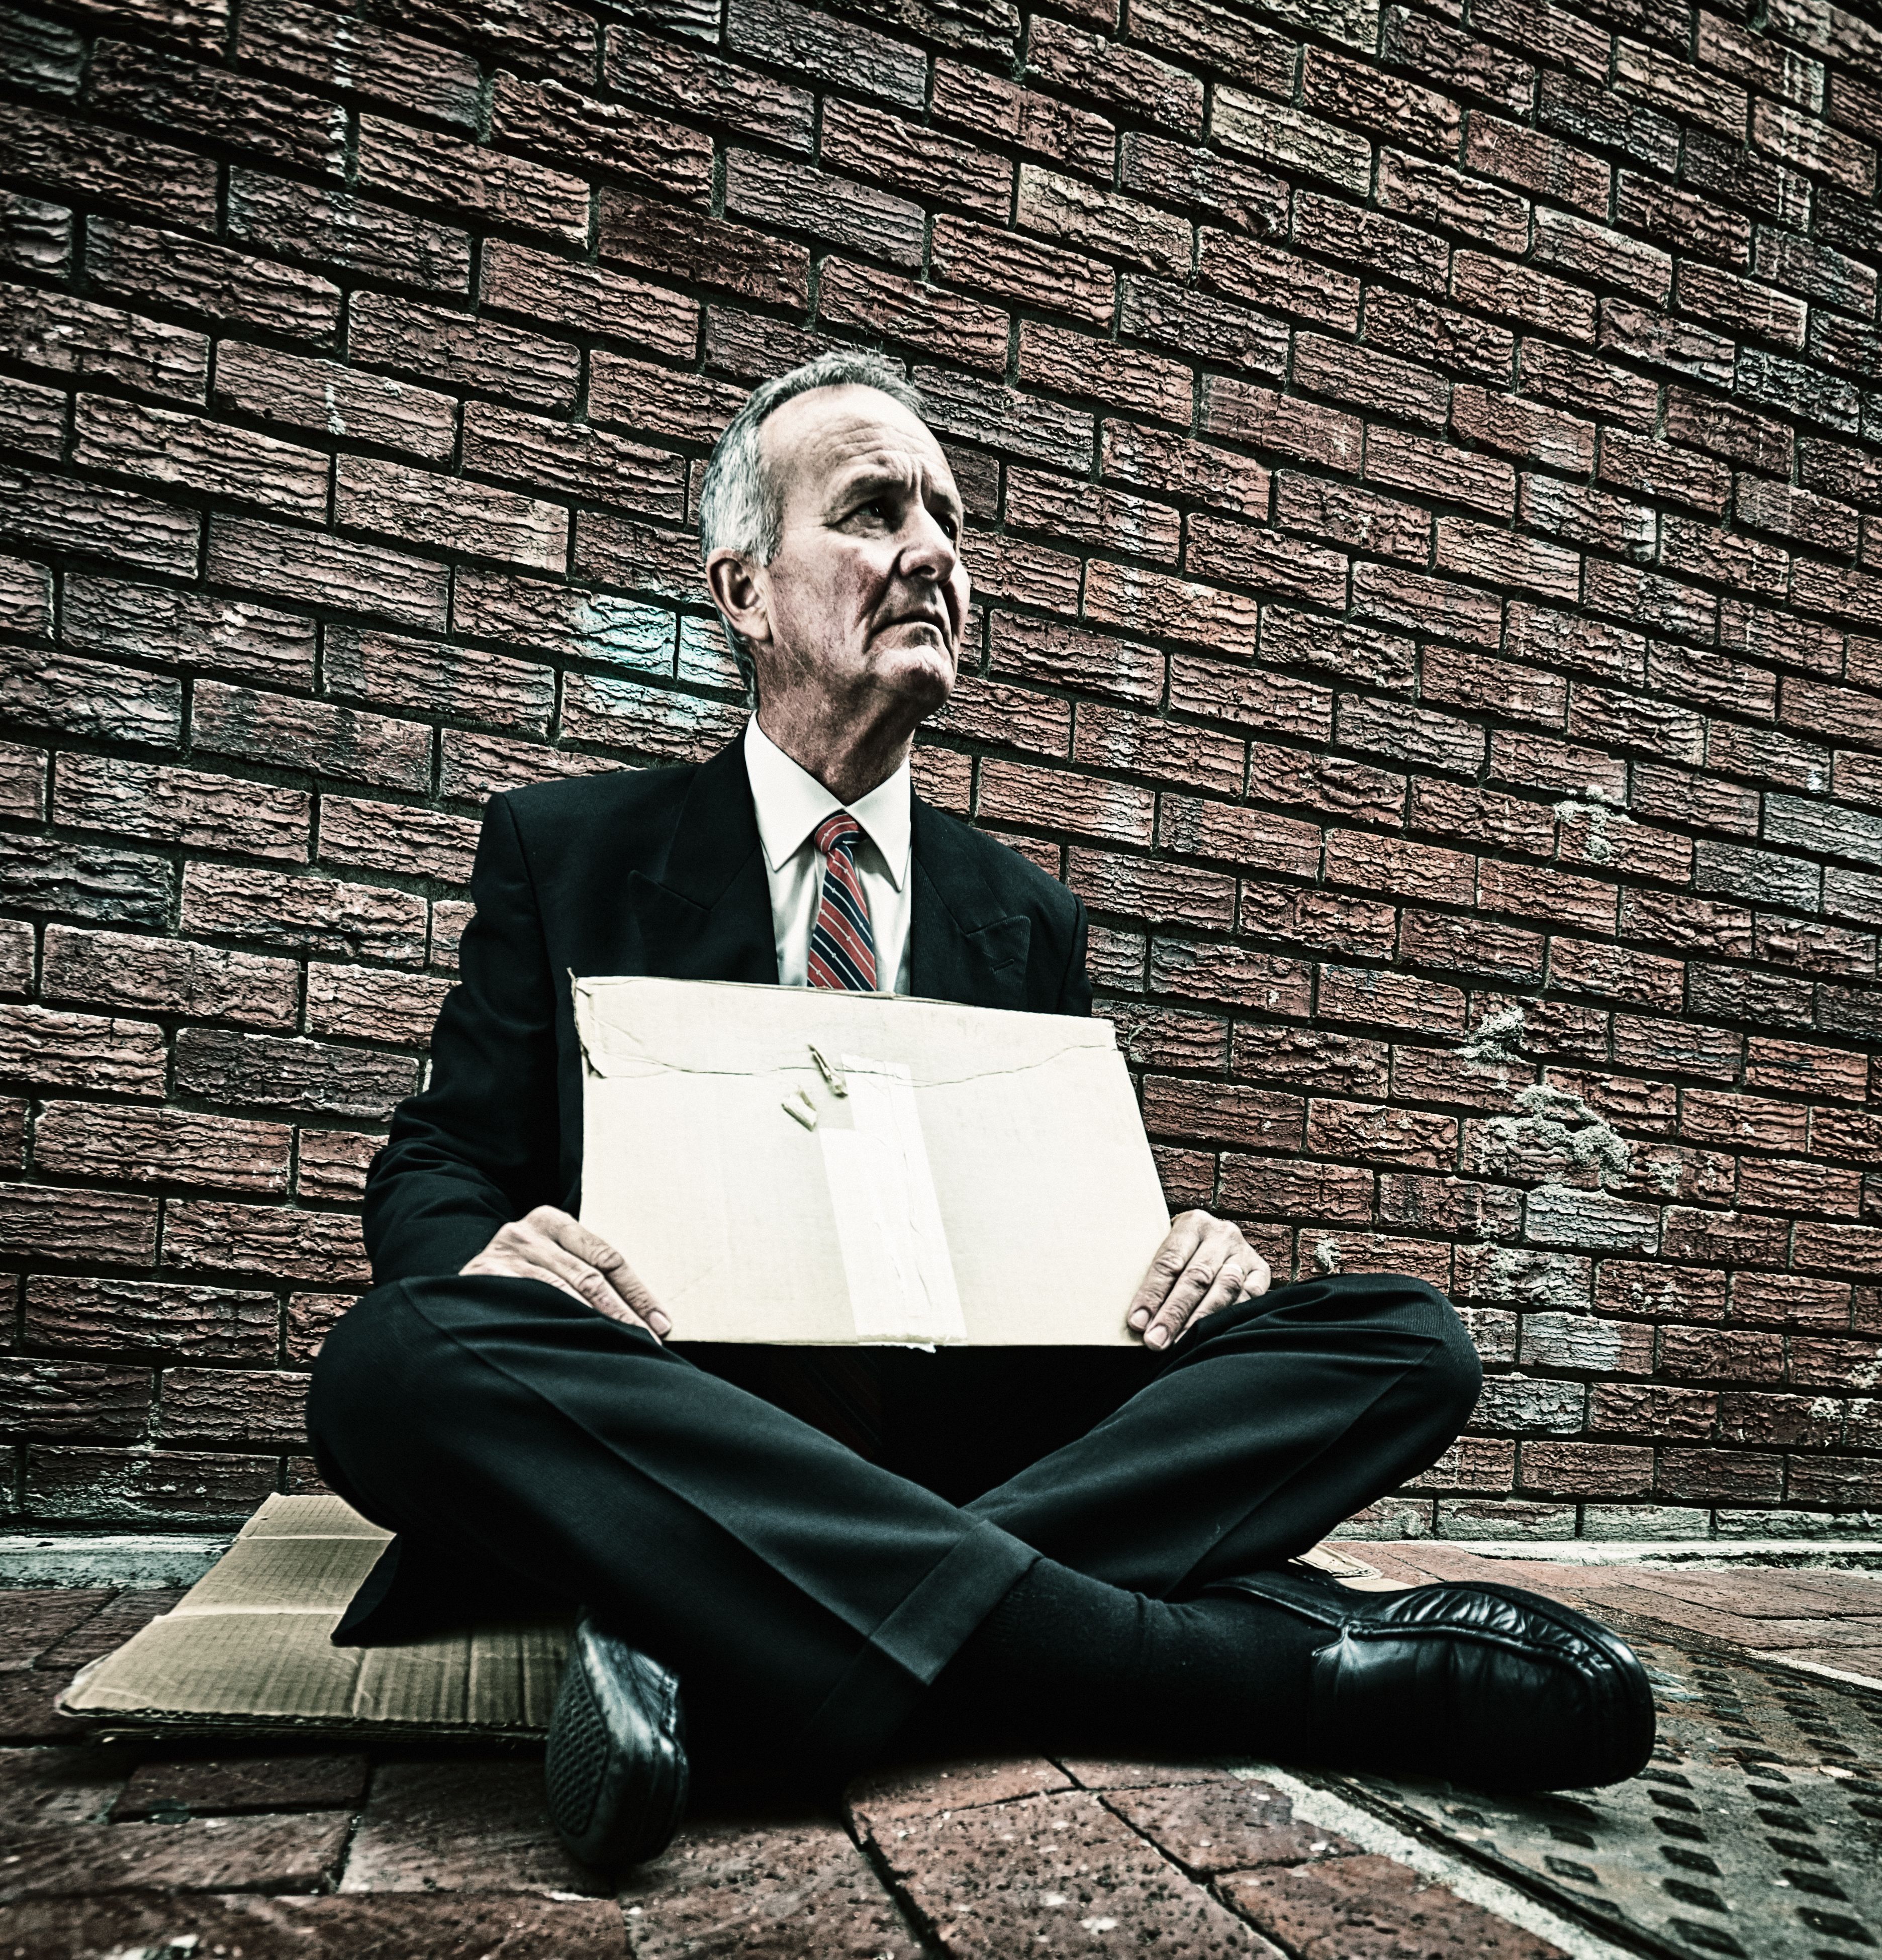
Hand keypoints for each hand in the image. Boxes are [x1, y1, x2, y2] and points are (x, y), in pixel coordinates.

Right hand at [461, 1205, 670, 1340]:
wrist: (448, 1295)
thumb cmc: (516, 1279)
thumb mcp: (550, 1263)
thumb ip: (586, 1276)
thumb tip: (648, 1318)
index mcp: (552, 1220)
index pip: (607, 1257)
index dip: (638, 1293)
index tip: (662, 1323)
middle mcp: (528, 1231)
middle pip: (591, 1275)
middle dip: (625, 1312)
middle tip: (649, 1343)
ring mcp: (506, 1253)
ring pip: (565, 1290)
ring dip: (598, 1322)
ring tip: (623, 1348)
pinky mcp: (485, 1277)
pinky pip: (533, 1302)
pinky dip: (559, 1322)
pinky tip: (578, 1343)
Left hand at [1127, 1210, 1269, 1351]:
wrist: (1215, 1241)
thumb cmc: (1180, 1254)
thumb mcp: (1163, 1249)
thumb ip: (1155, 1276)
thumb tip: (1137, 1319)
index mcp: (1192, 1223)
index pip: (1169, 1261)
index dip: (1152, 1293)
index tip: (1137, 1322)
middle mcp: (1222, 1234)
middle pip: (1196, 1277)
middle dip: (1174, 1313)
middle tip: (1156, 1340)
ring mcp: (1243, 1253)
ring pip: (1224, 1288)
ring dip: (1201, 1320)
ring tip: (1181, 1345)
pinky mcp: (1261, 1271)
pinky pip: (1250, 1298)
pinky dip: (1232, 1318)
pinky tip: (1214, 1336)